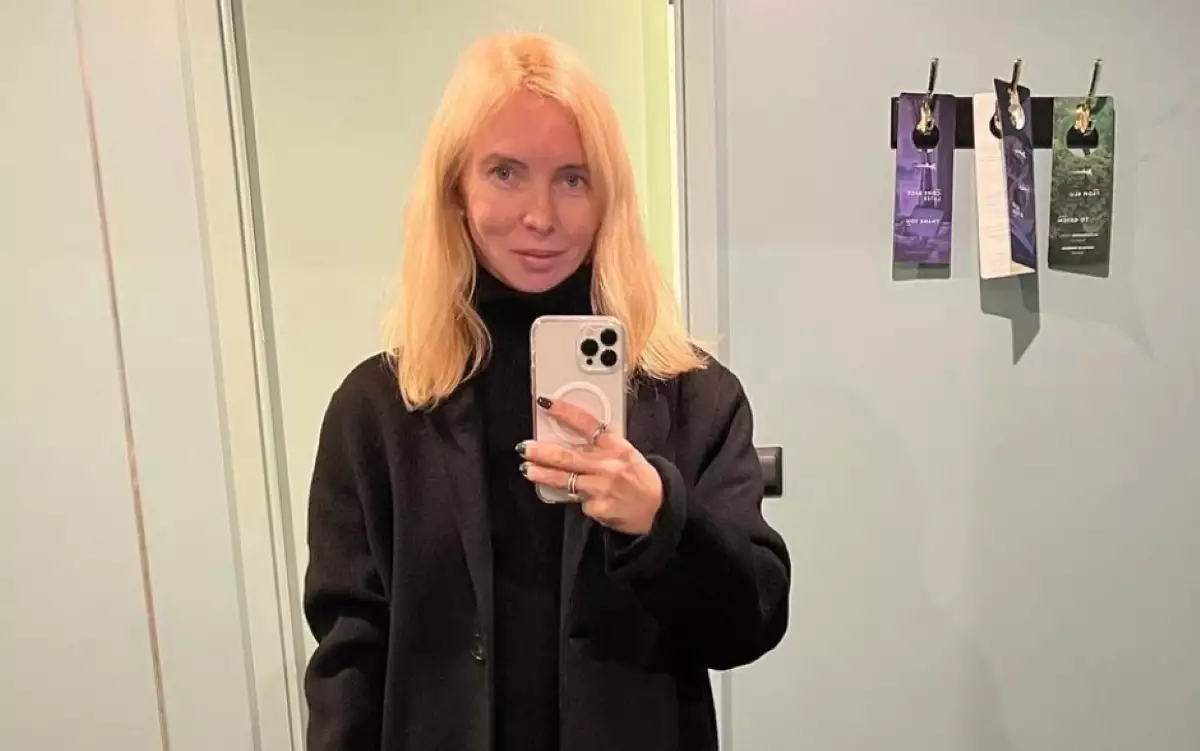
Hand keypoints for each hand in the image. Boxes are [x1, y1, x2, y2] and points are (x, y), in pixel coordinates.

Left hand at [518, 396, 662, 535]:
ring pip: (564, 480)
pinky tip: (584, 498)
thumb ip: (600, 447)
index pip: (587, 424)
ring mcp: (602, 488)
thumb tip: (567, 440)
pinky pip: (578, 501)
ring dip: (542, 474)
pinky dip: (577, 499)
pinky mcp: (598, 508)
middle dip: (541, 451)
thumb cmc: (638, 477)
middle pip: (567, 456)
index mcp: (616, 446)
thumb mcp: (625, 453)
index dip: (565, 412)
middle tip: (525, 447)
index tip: (547, 404)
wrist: (658, 508)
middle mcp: (608, 465)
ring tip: (527, 470)